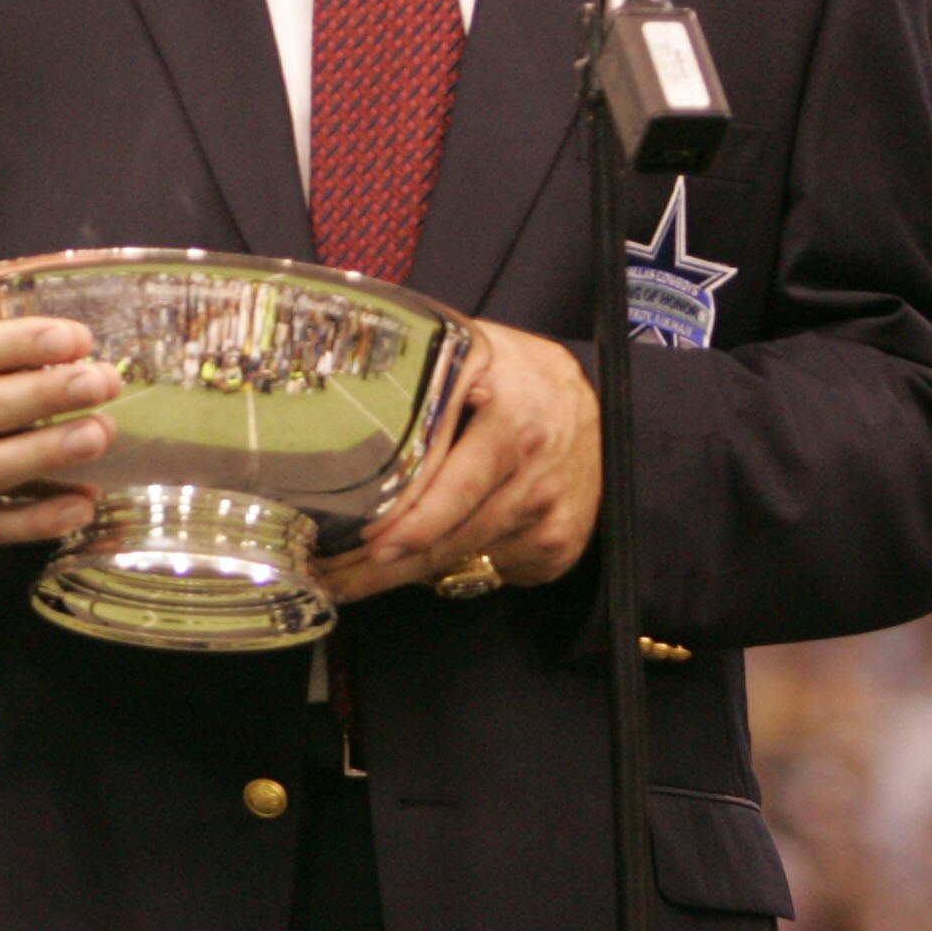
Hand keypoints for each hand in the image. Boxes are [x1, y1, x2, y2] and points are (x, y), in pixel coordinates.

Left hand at [315, 318, 599, 604]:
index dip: (401, 524)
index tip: (351, 544)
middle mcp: (537, 481)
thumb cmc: (519, 375)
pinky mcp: (558, 548)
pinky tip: (419, 556)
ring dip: (405, 574)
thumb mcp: (475, 351)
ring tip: (349, 577)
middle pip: (448, 539)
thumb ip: (423, 368)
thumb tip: (343, 364)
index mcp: (515, 427)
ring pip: (462, 561)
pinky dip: (451, 566)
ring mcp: (551, 521)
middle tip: (328, 579)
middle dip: (380, 568)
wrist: (603, 407)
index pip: (452, 490)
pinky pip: (489, 569)